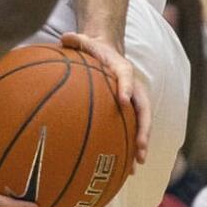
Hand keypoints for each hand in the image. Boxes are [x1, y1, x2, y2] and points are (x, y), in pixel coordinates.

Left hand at [59, 33, 151, 167]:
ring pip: (142, 124)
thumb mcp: (85, 41)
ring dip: (141, 144)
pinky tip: (126, 169)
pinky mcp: (130, 111)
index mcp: (121, 68)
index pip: (126, 75)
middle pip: (143, 107)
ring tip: (137, 164)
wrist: (109, 52)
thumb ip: (76, 39)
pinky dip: (131, 148)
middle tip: (140, 146)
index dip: (125, 87)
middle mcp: (132, 86)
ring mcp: (134, 101)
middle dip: (143, 127)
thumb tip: (63, 37)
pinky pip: (133, 130)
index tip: (122, 100)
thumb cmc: (95, 50)